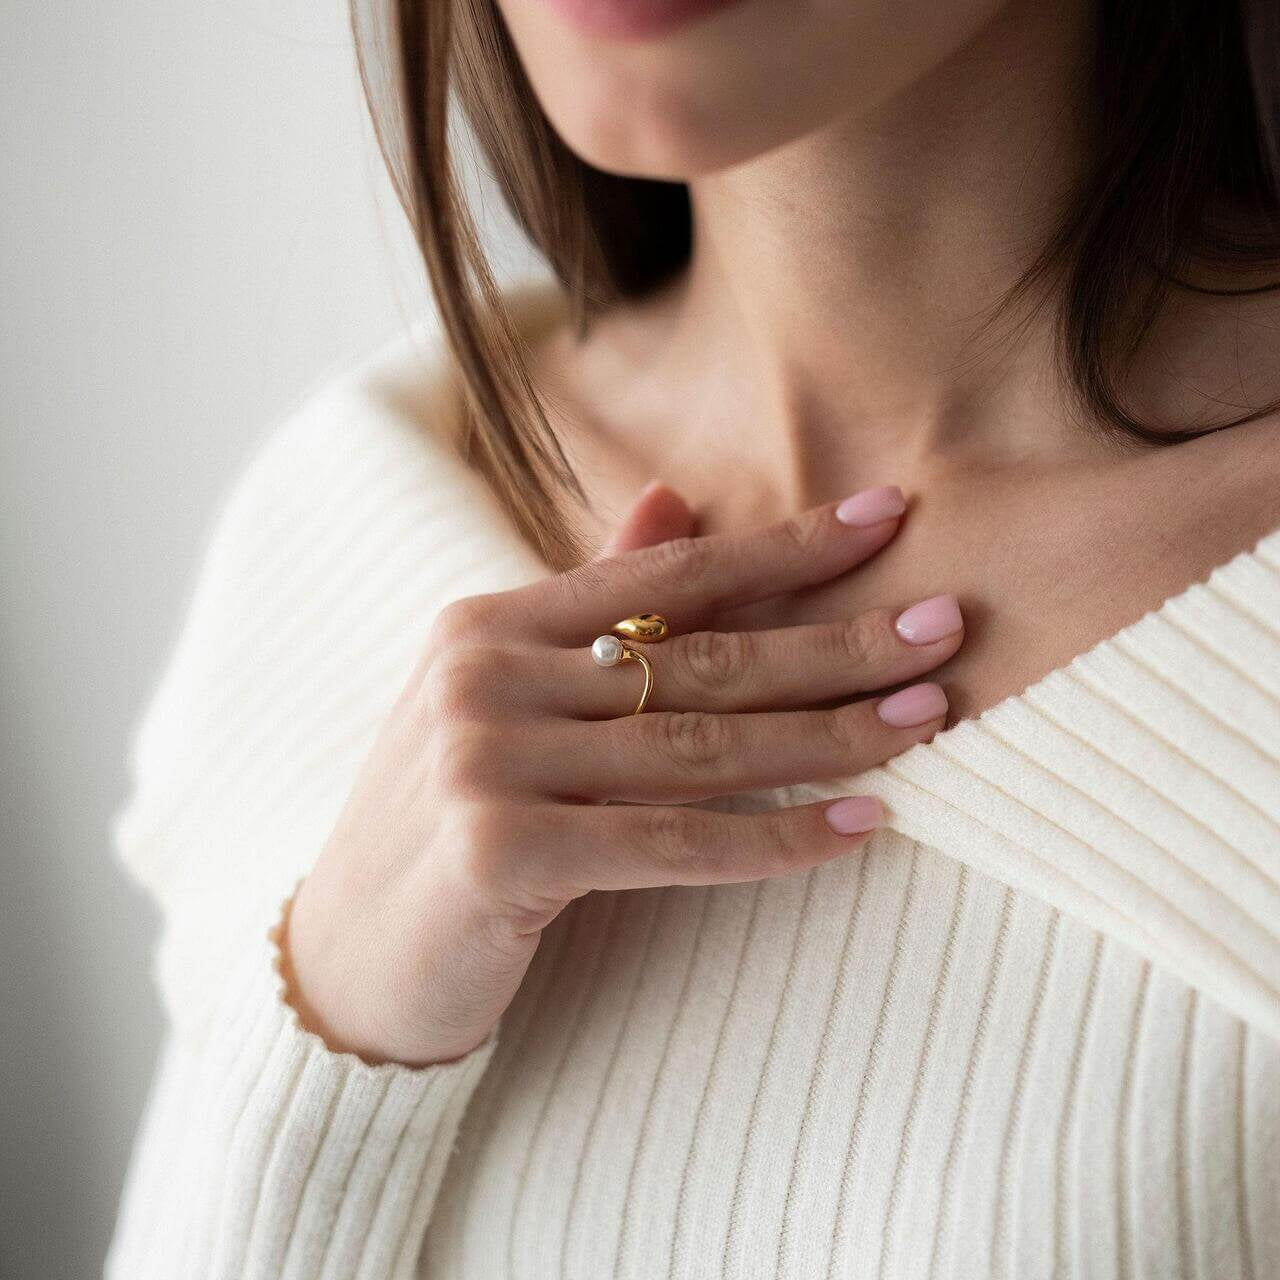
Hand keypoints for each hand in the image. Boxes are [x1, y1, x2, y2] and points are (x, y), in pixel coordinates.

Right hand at [282, 483, 962, 1065]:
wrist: (343, 957)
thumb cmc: (444, 822)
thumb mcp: (505, 697)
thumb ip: (591, 602)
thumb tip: (676, 500)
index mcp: (492, 624)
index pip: (666, 575)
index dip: (784, 546)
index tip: (889, 517)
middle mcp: (485, 676)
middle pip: (700, 658)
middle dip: (837, 644)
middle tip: (948, 628)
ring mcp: (486, 760)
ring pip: (700, 746)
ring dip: (829, 735)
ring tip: (928, 719)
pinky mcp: (499, 852)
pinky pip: (671, 842)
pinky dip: (772, 840)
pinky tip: (858, 828)